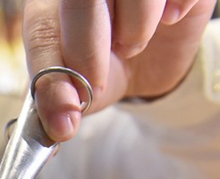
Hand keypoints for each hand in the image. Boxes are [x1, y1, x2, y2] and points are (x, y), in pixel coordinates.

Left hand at [22, 0, 217, 141]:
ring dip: (137, 29)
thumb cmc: (103, 69)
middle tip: (98, 79)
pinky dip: (177, 9)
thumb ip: (58, 103)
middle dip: (89, 47)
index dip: (55, 70)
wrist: (148, 62)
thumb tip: (62, 126)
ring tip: (132, 45)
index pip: (42, 29)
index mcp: (50, 6)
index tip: (72, 105)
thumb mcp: (77, 91)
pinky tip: (168, 20)